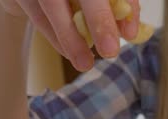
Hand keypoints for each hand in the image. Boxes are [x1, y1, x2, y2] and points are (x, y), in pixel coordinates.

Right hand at [0, 0, 139, 71]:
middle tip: (110, 51)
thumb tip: (129, 32)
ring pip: (52, 4)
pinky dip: (54, 36)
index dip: (126, 5)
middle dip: (99, 19)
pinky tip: (69, 52)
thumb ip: (115, 5)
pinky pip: (37, 15)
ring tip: (85, 63)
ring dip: (70, 38)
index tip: (130, 35)